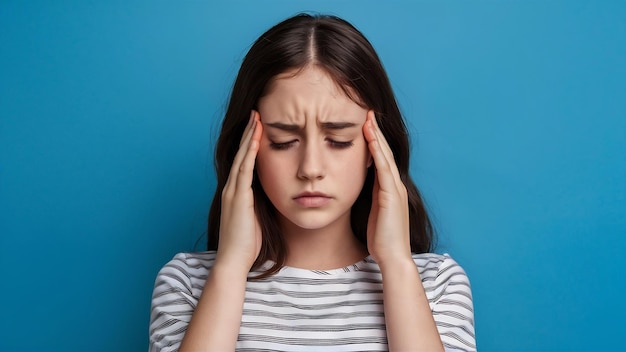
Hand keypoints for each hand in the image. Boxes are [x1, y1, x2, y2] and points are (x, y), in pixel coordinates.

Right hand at [216, 110, 263, 271]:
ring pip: (242, 157)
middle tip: (256, 112)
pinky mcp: (238, 197)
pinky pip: (245, 170)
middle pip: (242, 153)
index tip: (259, 126)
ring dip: (250, 136)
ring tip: (257, 117)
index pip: (244, 161)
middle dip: (250, 133)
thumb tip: (276, 192)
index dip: (251, 142)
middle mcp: (232, 188)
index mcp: (237, 192)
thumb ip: (262, 202)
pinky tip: (256, 139)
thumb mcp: (258, 217)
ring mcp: (233, 191)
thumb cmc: (248, 243)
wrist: (234, 260)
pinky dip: (250, 153)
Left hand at [363, 110, 411, 265]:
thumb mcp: (374, 214)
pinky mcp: (391, 195)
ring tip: (368, 118)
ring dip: (376, 136)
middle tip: (368, 112)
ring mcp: (395, 189)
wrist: (393, 257)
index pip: (381, 159)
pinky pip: (383, 168)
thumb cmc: (381, 240)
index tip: (365, 125)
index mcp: (389, 190)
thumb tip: (359, 189)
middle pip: (384, 152)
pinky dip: (377, 151)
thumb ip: (371, 199)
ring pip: (385, 156)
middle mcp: (395, 186)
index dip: (374, 141)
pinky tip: (370, 138)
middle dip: (376, 132)